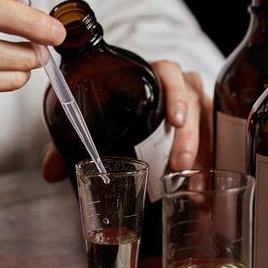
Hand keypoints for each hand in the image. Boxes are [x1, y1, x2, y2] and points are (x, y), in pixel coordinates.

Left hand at [41, 60, 211, 181]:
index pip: (171, 74)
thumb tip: (51, 170)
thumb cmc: (113, 113)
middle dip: (191, 135)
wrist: (132, 118)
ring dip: (203, 154)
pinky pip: (216, 142)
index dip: (176, 94)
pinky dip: (209, 167)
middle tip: (179, 164)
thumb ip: (68, 142)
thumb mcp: (92, 123)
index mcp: (151, 77)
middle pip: (195, 101)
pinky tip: (200, 193)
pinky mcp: (206, 129)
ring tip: (192, 184)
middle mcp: (179, 88)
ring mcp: (196, 108)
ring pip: (209, 123)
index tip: (174, 120)